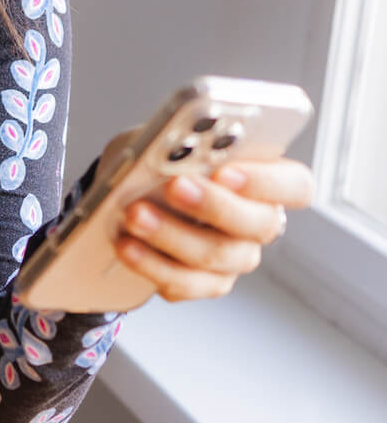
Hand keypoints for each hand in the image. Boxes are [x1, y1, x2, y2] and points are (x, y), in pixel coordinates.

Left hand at [115, 157, 313, 301]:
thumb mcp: (163, 138)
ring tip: (135, 215)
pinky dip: (152, 263)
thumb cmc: (156, 161)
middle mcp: (259, 221)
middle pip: (259, 222)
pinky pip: (187, 283)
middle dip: (213, 204)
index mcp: (263, 178)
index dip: (266, 180)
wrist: (126, 196)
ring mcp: (237, 256)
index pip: (295, 185)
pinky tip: (128, 246)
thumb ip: (177, 141)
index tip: (225, 170)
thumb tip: (172, 148)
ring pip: (217, 255)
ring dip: (171, 234)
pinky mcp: (207, 283)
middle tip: (174, 187)